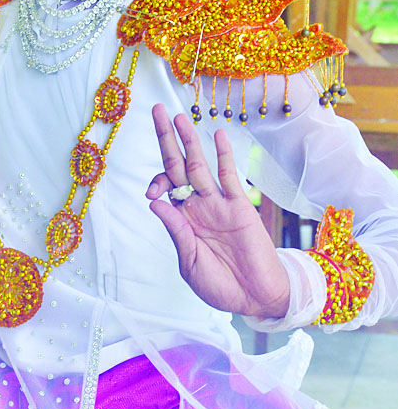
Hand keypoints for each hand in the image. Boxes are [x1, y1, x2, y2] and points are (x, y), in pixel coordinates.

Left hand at [146, 104, 290, 318]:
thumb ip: (175, 231)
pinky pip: (231, 175)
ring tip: (180, 117)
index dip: (156, 181)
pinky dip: (225, 155)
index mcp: (181, 219)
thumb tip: (154, 202)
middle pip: (178, 165)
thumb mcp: (189, 262)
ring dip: (190, 140)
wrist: (255, 298)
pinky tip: (218, 135)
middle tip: (157, 111)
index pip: (164, 186)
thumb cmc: (220, 286)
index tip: (154, 191)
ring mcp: (218, 203)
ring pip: (200, 164)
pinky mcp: (240, 205)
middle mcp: (197, 205)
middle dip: (167, 139)